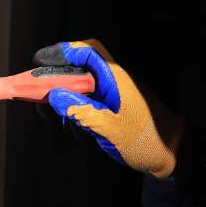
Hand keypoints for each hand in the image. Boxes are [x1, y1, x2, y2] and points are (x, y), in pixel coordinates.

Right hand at [37, 39, 185, 178]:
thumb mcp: (111, 129)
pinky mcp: (109, 111)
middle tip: (35, 95)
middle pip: (77, 69)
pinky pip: (84, 104)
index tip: (39, 61)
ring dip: (62, 100)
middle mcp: (111, 83)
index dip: (62, 51)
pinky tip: (74, 129)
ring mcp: (110, 97)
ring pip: (77, 88)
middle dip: (54, 80)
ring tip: (50, 115)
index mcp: (115, 78)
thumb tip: (54, 96)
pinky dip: (73, 113)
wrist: (170, 156)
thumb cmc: (146, 140)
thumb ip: (83, 112)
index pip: (88, 50)